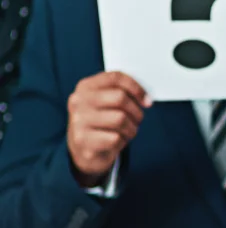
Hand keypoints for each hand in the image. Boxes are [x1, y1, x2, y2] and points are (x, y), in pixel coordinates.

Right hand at [67, 71, 150, 186]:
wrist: (83, 149)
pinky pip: (116, 138)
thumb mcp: (105, 102)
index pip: (115, 78)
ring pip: (120, 119)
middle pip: (120, 97)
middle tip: (137, 119)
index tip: (146, 100)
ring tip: (127, 131)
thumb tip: (146, 99)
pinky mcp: (83, 140)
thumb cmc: (101, 122)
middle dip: (136, 111)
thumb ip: (123, 93)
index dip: (136, 88)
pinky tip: (116, 142)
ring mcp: (78, 121)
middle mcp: (78, 101)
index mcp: (85, 87)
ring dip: (131, 128)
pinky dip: (123, 142)